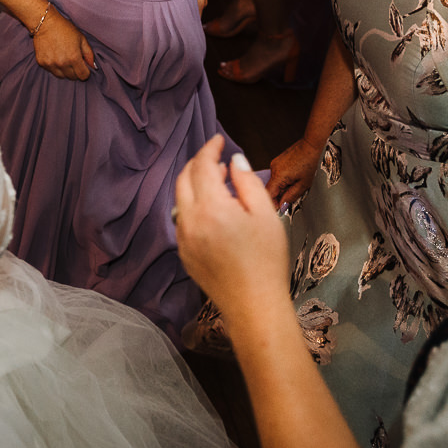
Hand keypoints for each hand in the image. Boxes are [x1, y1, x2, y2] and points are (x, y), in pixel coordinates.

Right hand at [31, 9, 95, 80]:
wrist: (45, 23)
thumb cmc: (65, 29)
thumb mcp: (81, 39)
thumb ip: (89, 54)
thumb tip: (93, 66)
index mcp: (74, 58)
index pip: (83, 76)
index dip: (85, 72)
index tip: (83, 66)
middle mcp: (62, 63)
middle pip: (72, 77)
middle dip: (75, 71)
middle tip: (74, 60)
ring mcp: (50, 64)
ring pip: (61, 76)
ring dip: (65, 70)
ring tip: (64, 58)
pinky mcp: (42, 63)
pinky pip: (51, 71)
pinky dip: (54, 67)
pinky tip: (55, 56)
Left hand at [176, 135, 288, 318]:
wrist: (254, 306)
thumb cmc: (266, 260)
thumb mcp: (266, 215)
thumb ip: (247, 182)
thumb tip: (234, 161)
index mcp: (211, 208)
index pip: (202, 166)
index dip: (209, 149)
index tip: (218, 140)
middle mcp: (189, 221)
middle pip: (183, 179)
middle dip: (197, 163)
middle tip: (216, 158)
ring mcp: (183, 239)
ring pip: (180, 199)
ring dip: (194, 184)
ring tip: (218, 182)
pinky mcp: (184, 254)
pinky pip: (182, 220)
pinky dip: (193, 205)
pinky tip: (213, 210)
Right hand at [266, 137, 321, 208]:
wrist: (313, 144)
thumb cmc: (312, 162)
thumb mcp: (304, 184)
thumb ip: (290, 196)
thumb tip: (282, 205)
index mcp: (278, 175)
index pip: (268, 194)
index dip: (273, 203)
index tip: (281, 208)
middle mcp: (273, 168)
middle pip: (271, 188)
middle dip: (279, 195)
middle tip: (291, 197)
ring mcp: (275, 163)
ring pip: (274, 181)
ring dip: (282, 187)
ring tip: (296, 184)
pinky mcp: (278, 160)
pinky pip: (277, 174)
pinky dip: (283, 179)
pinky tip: (294, 177)